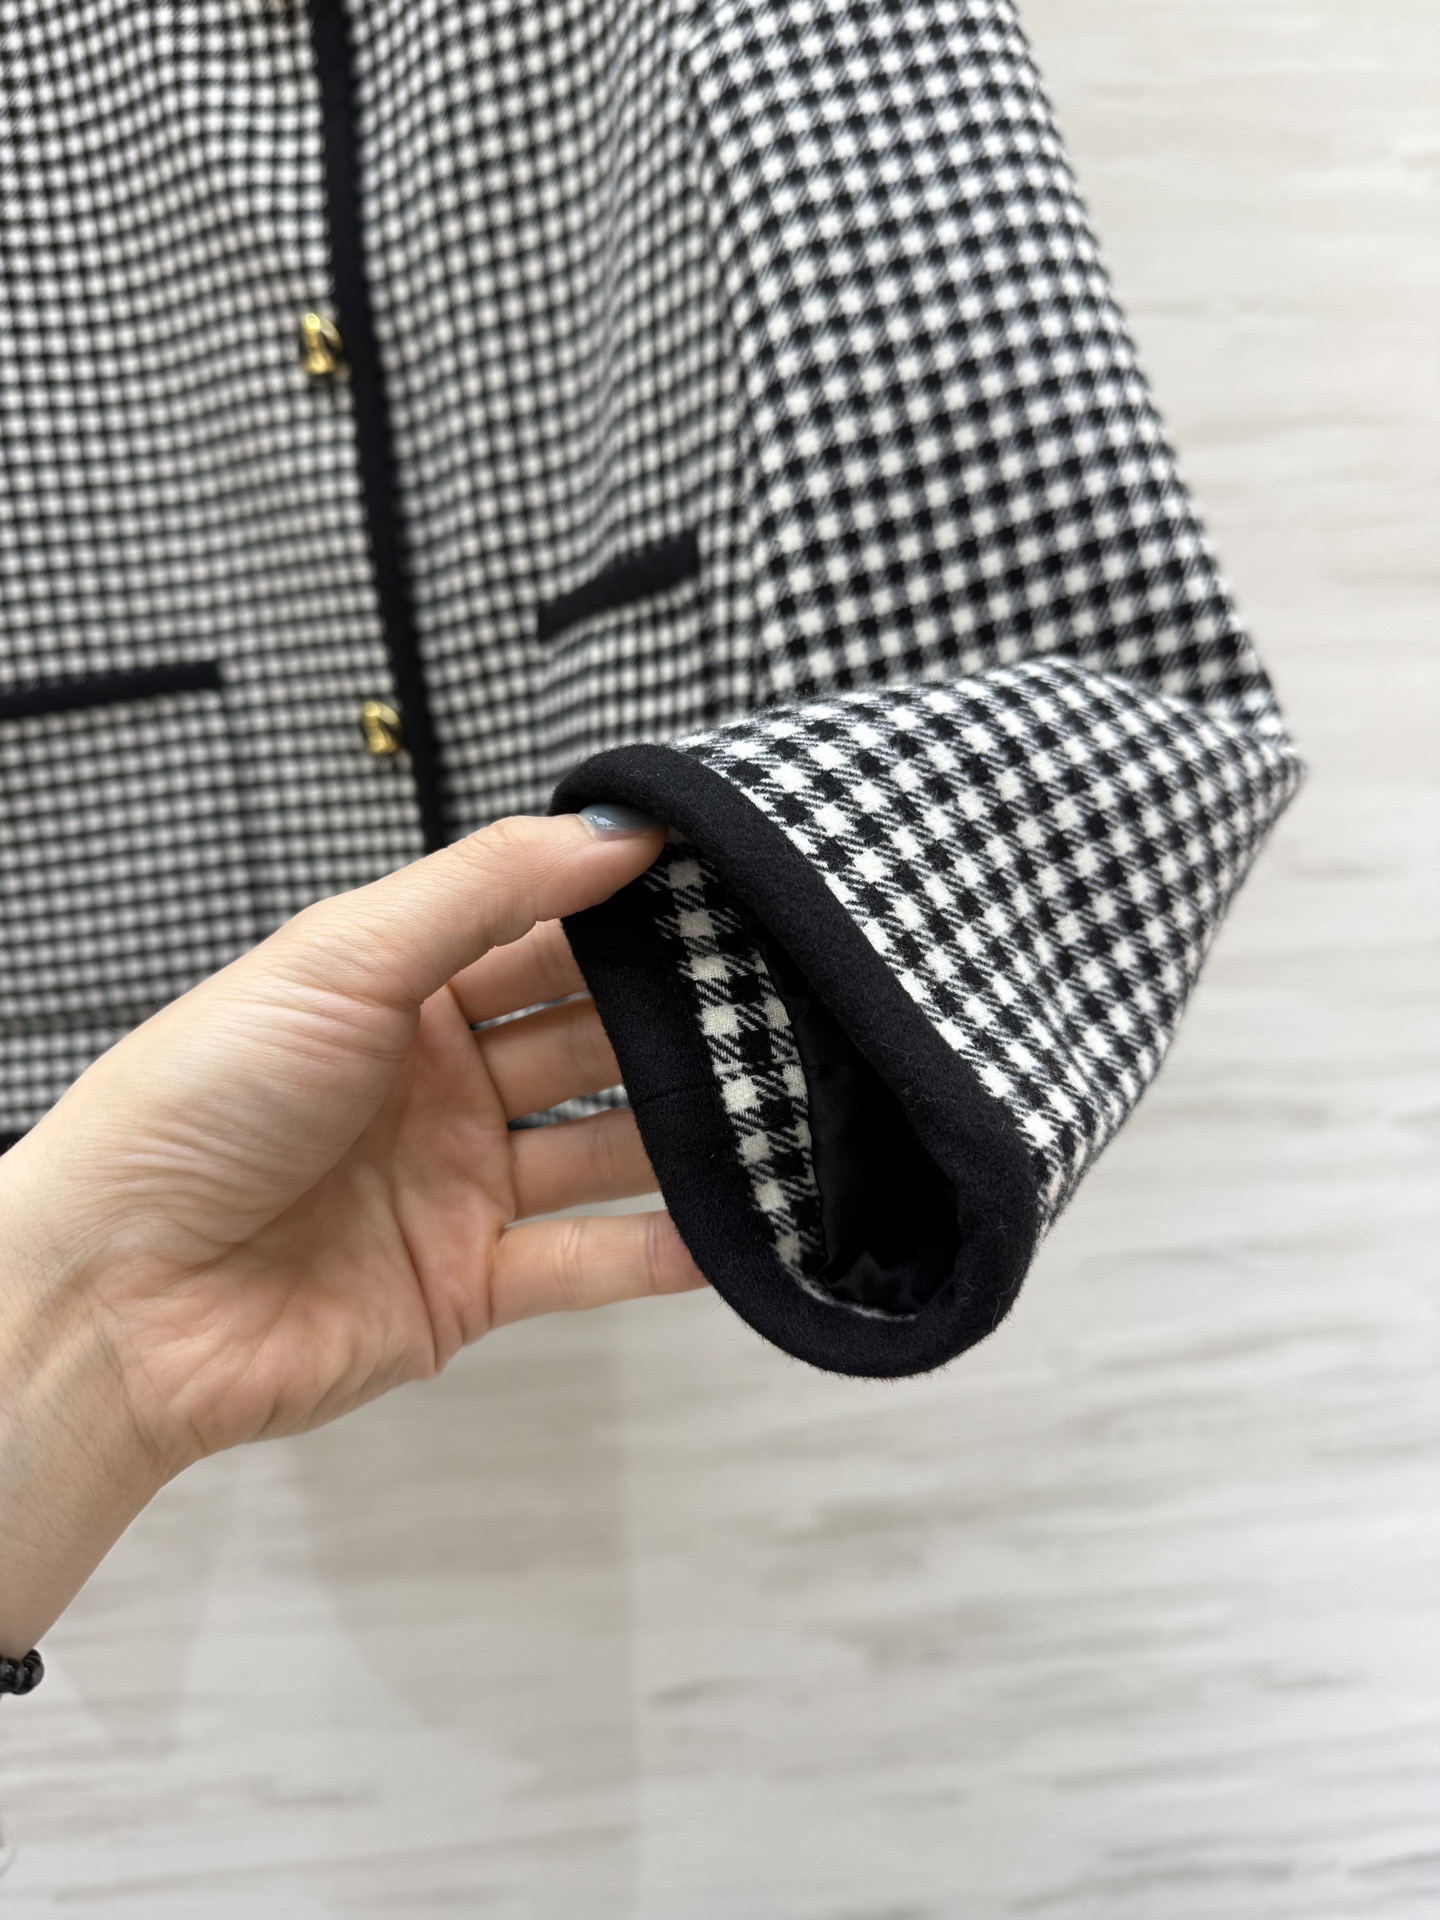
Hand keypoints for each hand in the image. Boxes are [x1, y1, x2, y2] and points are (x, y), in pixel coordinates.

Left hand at [0, 811, 701, 1656]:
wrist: (114, 1297)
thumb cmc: (196, 1104)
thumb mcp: (342, 958)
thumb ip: (486, 888)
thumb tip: (615, 829)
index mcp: (398, 991)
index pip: (540, 934)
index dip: (628, 913)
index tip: (733, 888)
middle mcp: (436, 1083)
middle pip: (585, 1040)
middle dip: (675, 1021)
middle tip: (786, 999)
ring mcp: (455, 1187)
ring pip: (601, 1147)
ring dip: (685, 1133)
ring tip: (784, 1107)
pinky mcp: (465, 1287)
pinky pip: (583, 1262)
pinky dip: (657, 1251)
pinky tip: (733, 1231)